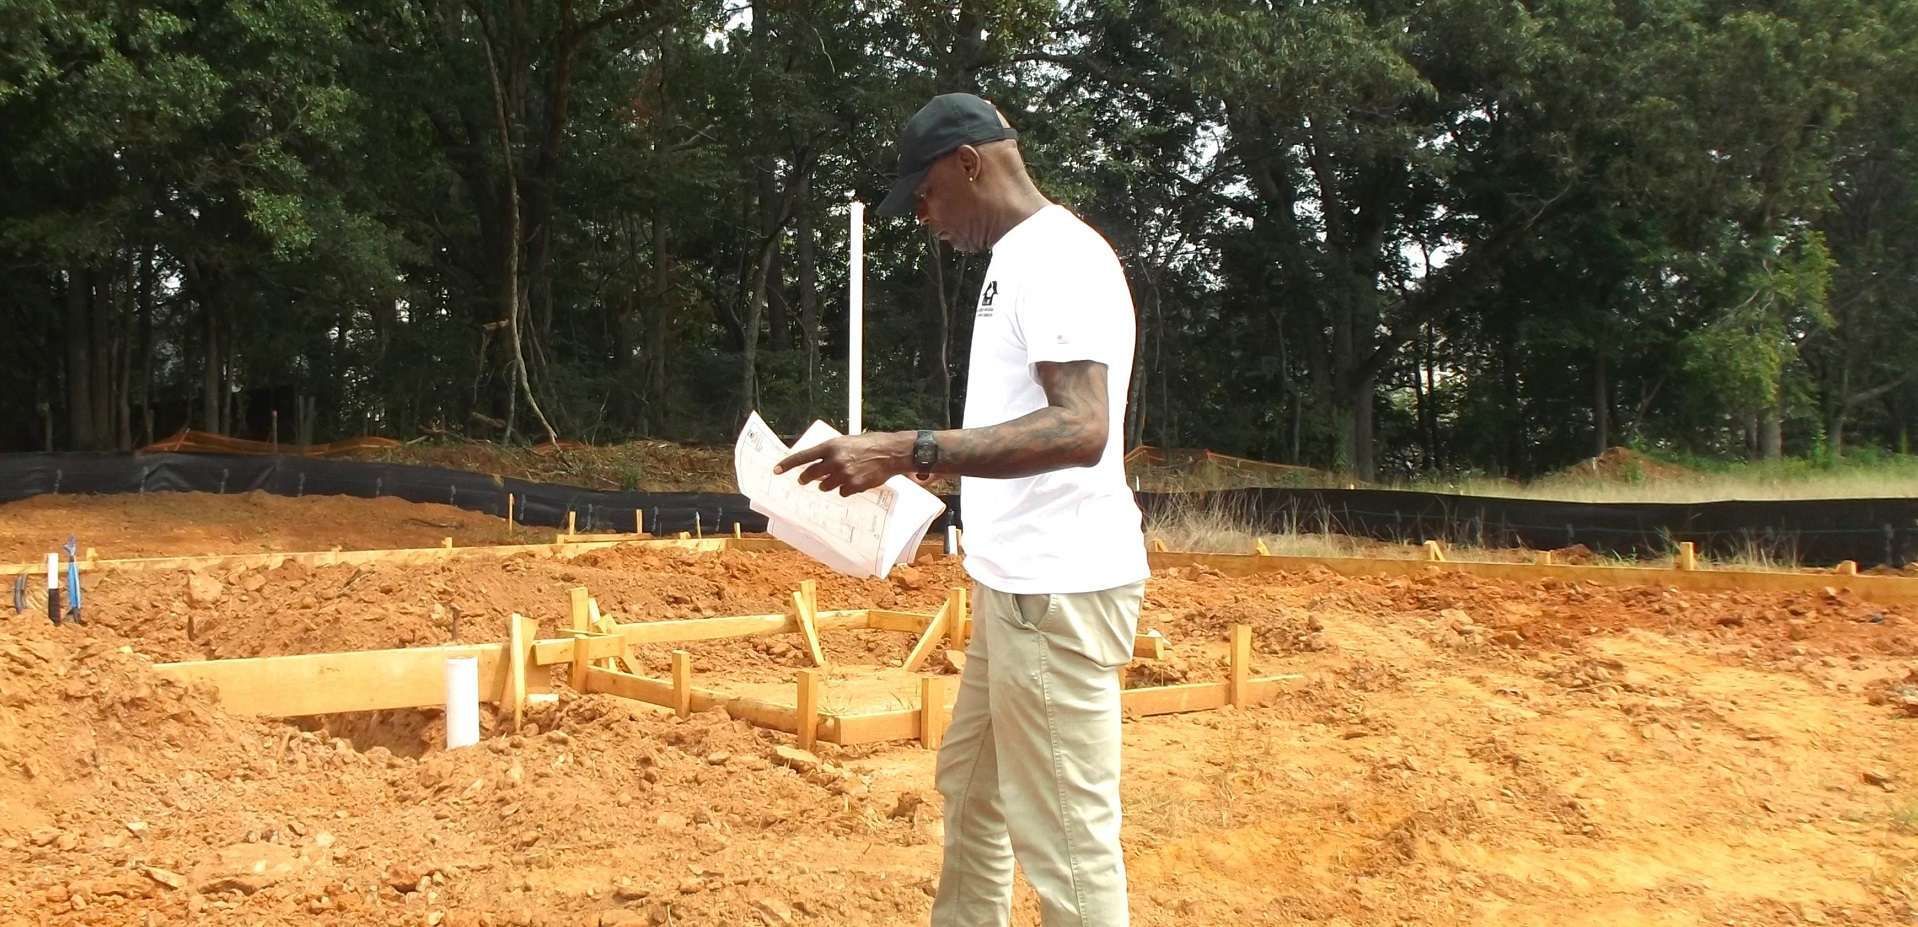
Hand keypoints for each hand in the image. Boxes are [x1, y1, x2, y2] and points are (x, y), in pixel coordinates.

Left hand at [774, 431, 910, 495]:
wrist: (890, 452)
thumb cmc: (869, 444)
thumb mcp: (846, 442)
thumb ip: (830, 452)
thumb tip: (816, 465)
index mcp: (831, 446)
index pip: (803, 457)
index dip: (788, 464)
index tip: (776, 470)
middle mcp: (835, 461)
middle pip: (811, 475)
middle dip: (806, 479)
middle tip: (804, 480)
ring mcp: (844, 475)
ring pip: (825, 486)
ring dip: (829, 484)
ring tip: (842, 475)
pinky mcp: (853, 486)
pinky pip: (841, 492)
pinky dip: (845, 489)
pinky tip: (855, 481)